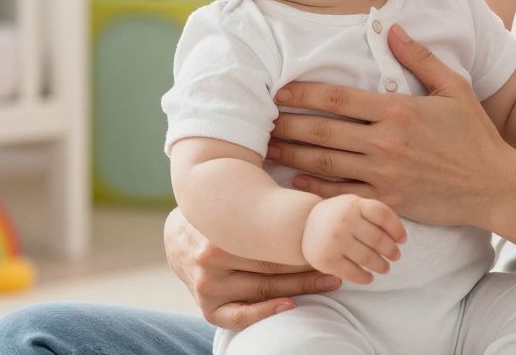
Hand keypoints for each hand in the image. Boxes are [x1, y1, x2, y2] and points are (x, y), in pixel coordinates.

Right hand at [163, 206, 342, 330]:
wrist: (177, 237)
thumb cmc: (216, 217)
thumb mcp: (232, 206)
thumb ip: (259, 206)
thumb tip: (308, 199)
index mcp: (218, 232)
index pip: (269, 241)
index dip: (302, 243)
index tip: (330, 242)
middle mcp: (210, 260)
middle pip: (270, 267)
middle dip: (307, 266)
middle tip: (338, 264)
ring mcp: (208, 287)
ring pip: (263, 289)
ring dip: (301, 287)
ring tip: (330, 281)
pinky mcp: (207, 308)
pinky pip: (239, 317)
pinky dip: (265, 313)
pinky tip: (291, 306)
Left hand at [267, 23, 515, 227]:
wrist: (495, 185)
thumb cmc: (475, 135)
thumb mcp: (453, 87)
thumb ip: (420, 57)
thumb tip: (392, 28)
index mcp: (398, 109)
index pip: (339, 98)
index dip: (304, 94)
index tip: (279, 91)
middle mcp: (386, 142)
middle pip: (324, 132)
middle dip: (288, 125)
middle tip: (261, 121)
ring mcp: (385, 174)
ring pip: (326, 163)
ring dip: (292, 154)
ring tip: (267, 148)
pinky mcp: (388, 201)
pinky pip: (342, 194)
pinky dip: (315, 188)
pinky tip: (295, 180)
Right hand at [300, 194, 406, 284]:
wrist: (302, 225)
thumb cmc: (337, 215)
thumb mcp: (353, 204)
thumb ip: (374, 214)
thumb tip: (401, 237)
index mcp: (354, 204)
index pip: (383, 215)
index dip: (397, 229)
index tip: (403, 240)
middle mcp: (344, 221)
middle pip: (379, 239)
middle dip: (391, 251)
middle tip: (395, 256)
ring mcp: (335, 241)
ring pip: (368, 258)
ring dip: (381, 266)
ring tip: (385, 268)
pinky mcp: (327, 260)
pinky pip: (353, 273)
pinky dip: (364, 277)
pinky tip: (369, 277)